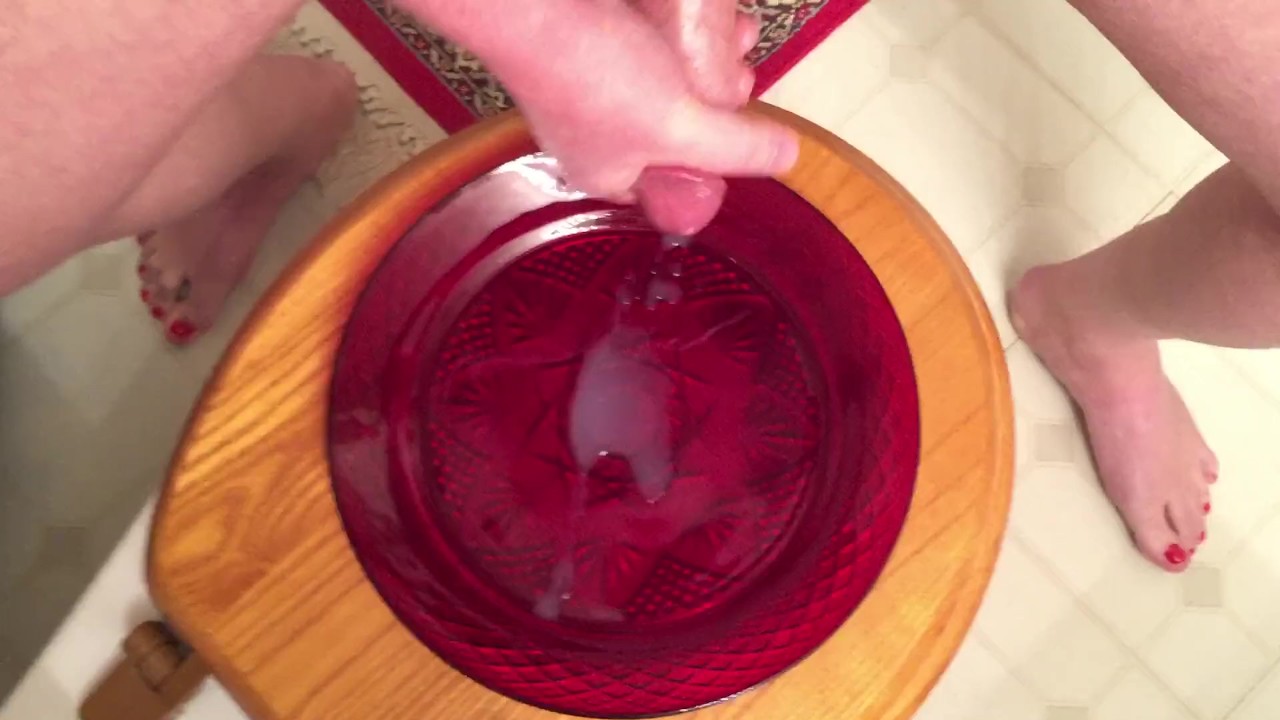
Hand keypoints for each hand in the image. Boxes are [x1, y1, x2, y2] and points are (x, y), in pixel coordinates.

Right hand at [488, 0, 795, 232]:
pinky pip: (645, 44)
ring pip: (664, 79)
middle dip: (717, 100)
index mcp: (605, 173)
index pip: (670, 185)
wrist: (528, 5)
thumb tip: (788, 159)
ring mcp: (585, 84)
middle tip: (744, 72)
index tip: (744, 135)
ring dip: (705, 56)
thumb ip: (737, 148)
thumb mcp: (681, 128)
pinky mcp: (585, 39)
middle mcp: (592, 135)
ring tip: (737, 33)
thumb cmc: (592, 77)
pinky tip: (701, 11)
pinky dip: (675, 30)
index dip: (711, 165)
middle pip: (672, 128)